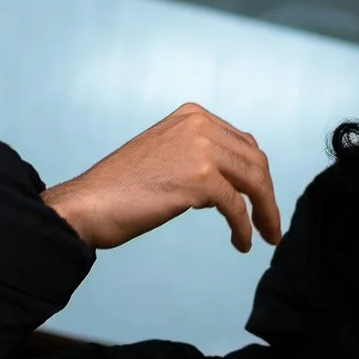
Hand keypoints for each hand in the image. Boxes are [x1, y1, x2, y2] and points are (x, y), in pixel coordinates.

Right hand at [43, 104, 281, 252]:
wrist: (87, 204)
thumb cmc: (120, 188)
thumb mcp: (166, 154)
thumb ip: (199, 155)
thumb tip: (235, 179)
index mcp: (192, 115)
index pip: (242, 143)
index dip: (257, 175)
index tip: (261, 200)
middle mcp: (199, 124)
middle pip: (254, 161)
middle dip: (267, 195)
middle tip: (270, 225)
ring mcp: (200, 148)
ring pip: (254, 181)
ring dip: (265, 212)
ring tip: (267, 236)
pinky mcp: (199, 178)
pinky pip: (236, 207)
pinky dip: (244, 228)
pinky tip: (242, 243)